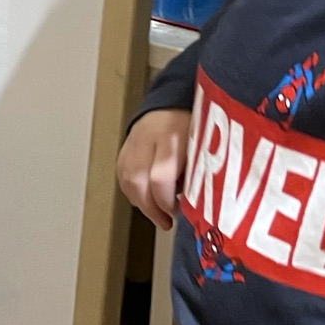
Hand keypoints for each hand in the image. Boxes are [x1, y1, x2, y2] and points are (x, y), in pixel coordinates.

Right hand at [119, 108, 189, 229]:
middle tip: (165, 221)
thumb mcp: (202, 145)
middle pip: (138, 182)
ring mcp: (132, 144)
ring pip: (127, 182)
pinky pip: (122, 177)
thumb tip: (194, 204)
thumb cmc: (194, 125)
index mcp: (171, 138)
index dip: (167, 202)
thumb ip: (196, 171)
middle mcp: (147, 141)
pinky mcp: (123, 150)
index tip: (178, 212)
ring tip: (156, 215)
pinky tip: (145, 200)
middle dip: (151, 208)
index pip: (160, 178)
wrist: (172, 102)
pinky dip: (132, 193)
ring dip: (141, 203)